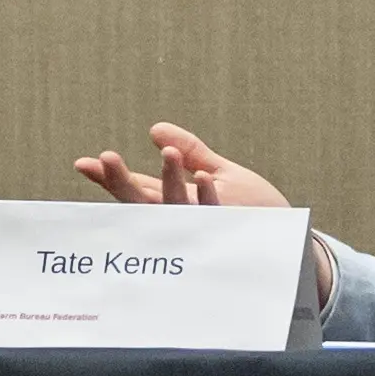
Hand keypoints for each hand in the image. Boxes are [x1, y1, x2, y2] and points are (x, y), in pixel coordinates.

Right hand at [68, 124, 290, 209]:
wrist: (291, 246)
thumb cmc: (253, 212)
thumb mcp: (222, 173)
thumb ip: (192, 152)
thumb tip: (154, 130)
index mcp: (173, 203)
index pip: (134, 188)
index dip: (109, 177)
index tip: (84, 163)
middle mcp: (181, 218)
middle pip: (142, 201)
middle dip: (122, 181)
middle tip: (106, 157)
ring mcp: (201, 226)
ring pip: (175, 207)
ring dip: (170, 180)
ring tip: (169, 152)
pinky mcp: (226, 230)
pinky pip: (212, 214)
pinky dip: (206, 196)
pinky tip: (204, 176)